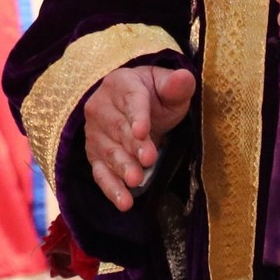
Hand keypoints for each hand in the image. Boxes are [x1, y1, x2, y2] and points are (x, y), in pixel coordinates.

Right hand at [83, 65, 194, 212]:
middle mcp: (101, 107)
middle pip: (118, 128)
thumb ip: (176, 85)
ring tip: (136, 181)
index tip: (144, 131)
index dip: (138, 116)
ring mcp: (95, 133)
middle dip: (133, 145)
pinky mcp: (95, 155)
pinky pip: (100, 172)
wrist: (130, 108)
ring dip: (122, 167)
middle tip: (149, 159)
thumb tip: (185, 77)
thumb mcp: (167, 89)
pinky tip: (124, 202)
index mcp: (121, 85)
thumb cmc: (154, 97)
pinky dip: (110, 188)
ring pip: (108, 151)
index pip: (131, 100)